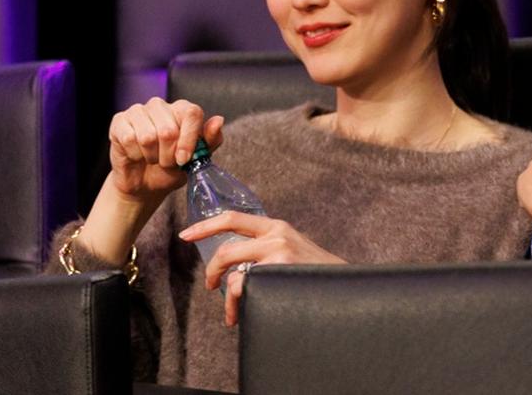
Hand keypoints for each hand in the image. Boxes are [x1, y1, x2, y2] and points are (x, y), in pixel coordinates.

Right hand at [108, 98, 224, 204]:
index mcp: (183, 109)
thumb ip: (210, 140)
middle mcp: (161, 105)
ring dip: (152, 156)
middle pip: (169, 130)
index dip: (189, 139)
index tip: (184, 159)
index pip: (192, 113)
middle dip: (168, 155)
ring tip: (152, 158)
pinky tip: (136, 155)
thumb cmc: (172, 168)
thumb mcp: (196, 159)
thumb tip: (219, 120)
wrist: (145, 184)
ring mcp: (138, 111)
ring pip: (148, 136)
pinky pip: (129, 139)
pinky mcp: (119, 121)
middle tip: (166, 162)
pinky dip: (135, 154)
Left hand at [179, 211, 345, 326]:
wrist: (345, 283)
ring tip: (231, 312)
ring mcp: (278, 252)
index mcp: (276, 226)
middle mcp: (276, 234)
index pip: (232, 218)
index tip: (186, 235)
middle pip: (226, 249)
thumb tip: (236, 263)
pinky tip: (244, 314)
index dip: (205, 226)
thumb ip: (267, 246)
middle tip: (209, 286)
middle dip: (211, 271)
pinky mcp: (279, 270)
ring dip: (227, 297)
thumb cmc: (315, 271)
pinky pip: (245, 287)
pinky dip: (239, 303)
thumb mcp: (292, 247)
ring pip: (234, 274)